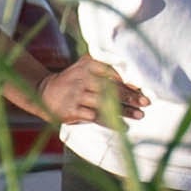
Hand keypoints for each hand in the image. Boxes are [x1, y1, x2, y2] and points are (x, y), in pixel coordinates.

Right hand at [27, 55, 148, 133]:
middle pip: (112, 88)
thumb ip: (105, 67)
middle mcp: (82, 78)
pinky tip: (123, 126)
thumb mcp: (84, 66)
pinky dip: (111, 122)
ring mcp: (76, 95)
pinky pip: (96, 117)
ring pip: (105, 104)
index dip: (129, 80)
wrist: (44, 94)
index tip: (143, 88)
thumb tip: (133, 79)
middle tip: (146, 102)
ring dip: (125, 110)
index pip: (113, 71)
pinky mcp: (72, 111)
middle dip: (131, 96)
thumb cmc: (73, 80)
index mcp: (87, 65)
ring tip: (140, 115)